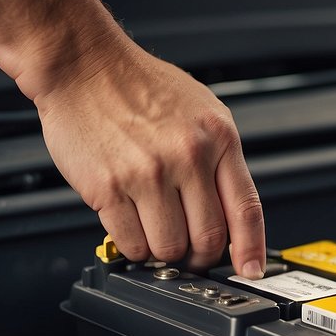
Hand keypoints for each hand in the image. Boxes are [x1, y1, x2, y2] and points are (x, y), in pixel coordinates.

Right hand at [31, 39, 265, 275]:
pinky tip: (132, 227)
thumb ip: (219, 158)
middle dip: (200, 256)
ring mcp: (148, 174)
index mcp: (218, 138)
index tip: (250, 270)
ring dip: (164, 252)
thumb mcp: (201, 111)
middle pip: (209, 238)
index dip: (251, 249)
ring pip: (169, 247)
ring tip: (155, 232)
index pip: (246, 209)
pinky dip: (135, 247)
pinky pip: (132, 243)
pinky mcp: (109, 188)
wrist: (84, 64)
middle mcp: (187, 156)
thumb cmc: (139, 85)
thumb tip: (232, 211)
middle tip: (191, 254)